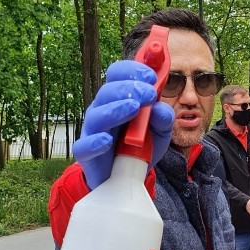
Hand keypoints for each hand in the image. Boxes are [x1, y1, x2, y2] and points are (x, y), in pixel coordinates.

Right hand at [72, 60, 173, 189]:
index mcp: (118, 98)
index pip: (118, 75)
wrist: (126, 178)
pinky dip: (95, 142)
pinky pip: (85, 146)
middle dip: (129, 88)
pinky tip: (107, 140)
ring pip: (96, 115)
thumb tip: (160, 108)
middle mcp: (102, 109)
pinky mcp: (86, 153)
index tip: (151, 75)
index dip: (133, 71)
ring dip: (115, 109)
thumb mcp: (160, 131)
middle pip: (107, 91)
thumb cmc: (140, 147)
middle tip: (149, 93)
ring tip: (134, 108)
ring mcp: (92, 131)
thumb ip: (164, 118)